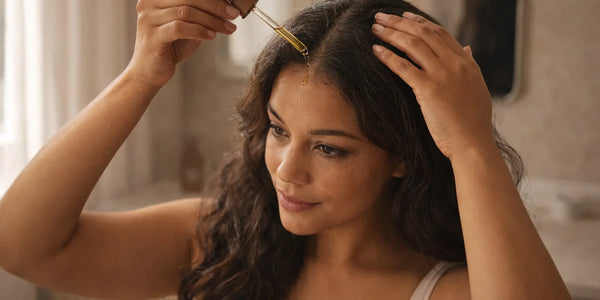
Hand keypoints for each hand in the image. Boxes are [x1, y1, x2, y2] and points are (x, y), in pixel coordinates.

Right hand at [126, 0, 239, 87]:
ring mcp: (148, 19)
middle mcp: (149, 4)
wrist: (150, 72)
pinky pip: (180, 28)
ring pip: (186, 12)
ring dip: (211, 20)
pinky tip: (211, 36)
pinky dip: (200, 31)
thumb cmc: (170, 48)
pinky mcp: (152, 37)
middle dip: (215, 6)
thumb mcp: (188, 26)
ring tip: (226, 28)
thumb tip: (226, 6)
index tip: (230, 4)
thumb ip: (200, 14)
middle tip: (233, 15)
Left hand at [371, 12, 494, 159]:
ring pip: (413, 45)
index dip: (419, 22)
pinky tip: (376, 50)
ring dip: (391, 33)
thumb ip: (470, 65)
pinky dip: (388, 56)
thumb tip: (466, 48)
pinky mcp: (429, 89)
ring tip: (375, 27)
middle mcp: (455, 64)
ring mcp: (442, 75)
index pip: (440, 33)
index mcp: (466, 63)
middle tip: (381, 16)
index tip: (404, 16)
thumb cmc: (473, 121)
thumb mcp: (476, 87)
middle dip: (400, 22)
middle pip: (423, 34)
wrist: (473, 143)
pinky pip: (404, 67)